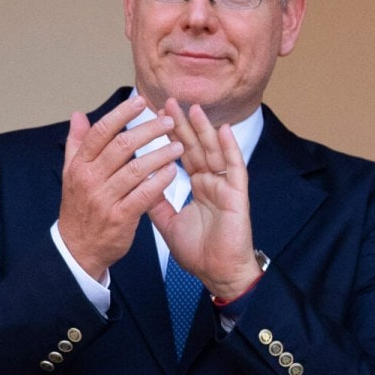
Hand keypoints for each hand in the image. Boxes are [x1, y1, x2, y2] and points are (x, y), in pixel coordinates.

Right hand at [58, 93, 182, 279]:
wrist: (77, 249)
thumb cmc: (80, 208)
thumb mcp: (72, 175)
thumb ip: (77, 144)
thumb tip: (78, 115)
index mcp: (79, 165)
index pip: (101, 132)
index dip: (122, 114)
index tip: (141, 101)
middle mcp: (90, 179)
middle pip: (121, 145)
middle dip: (148, 130)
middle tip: (169, 121)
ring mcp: (104, 198)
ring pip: (136, 169)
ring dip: (160, 154)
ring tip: (179, 145)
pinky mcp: (120, 217)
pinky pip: (144, 194)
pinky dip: (160, 181)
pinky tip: (173, 171)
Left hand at [148, 100, 263, 299]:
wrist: (218, 274)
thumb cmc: (198, 253)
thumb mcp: (167, 223)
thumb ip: (155, 201)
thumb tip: (137, 182)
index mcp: (197, 188)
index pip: (182, 154)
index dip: (169, 135)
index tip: (155, 115)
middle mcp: (211, 183)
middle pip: (196, 147)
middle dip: (182, 124)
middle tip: (168, 101)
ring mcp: (225, 187)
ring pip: (214, 152)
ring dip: (204, 129)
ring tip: (192, 108)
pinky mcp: (237, 195)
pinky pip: (234, 167)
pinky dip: (229, 148)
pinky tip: (223, 130)